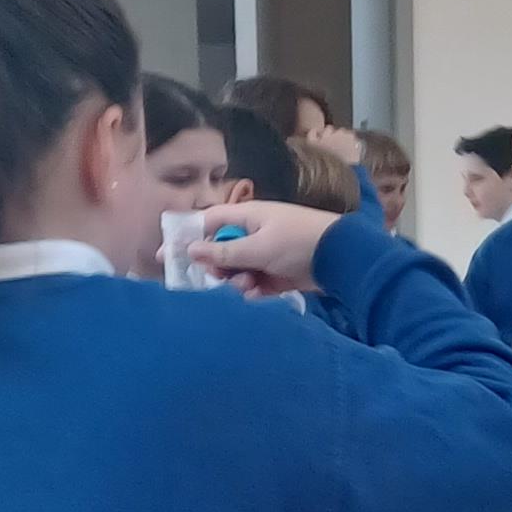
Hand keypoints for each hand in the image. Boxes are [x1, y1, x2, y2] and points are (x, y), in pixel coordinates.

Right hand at [182, 201, 337, 293]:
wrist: (342, 258)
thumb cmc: (298, 242)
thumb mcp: (258, 247)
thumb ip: (224, 251)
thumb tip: (191, 250)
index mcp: (247, 216)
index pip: (207, 223)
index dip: (187, 237)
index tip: (168, 256)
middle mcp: (253, 233)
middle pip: (219, 251)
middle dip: (218, 267)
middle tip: (222, 277)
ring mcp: (265, 254)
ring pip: (236, 271)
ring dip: (237, 282)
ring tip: (249, 286)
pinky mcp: (276, 274)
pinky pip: (254, 284)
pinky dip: (253, 290)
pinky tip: (259, 294)